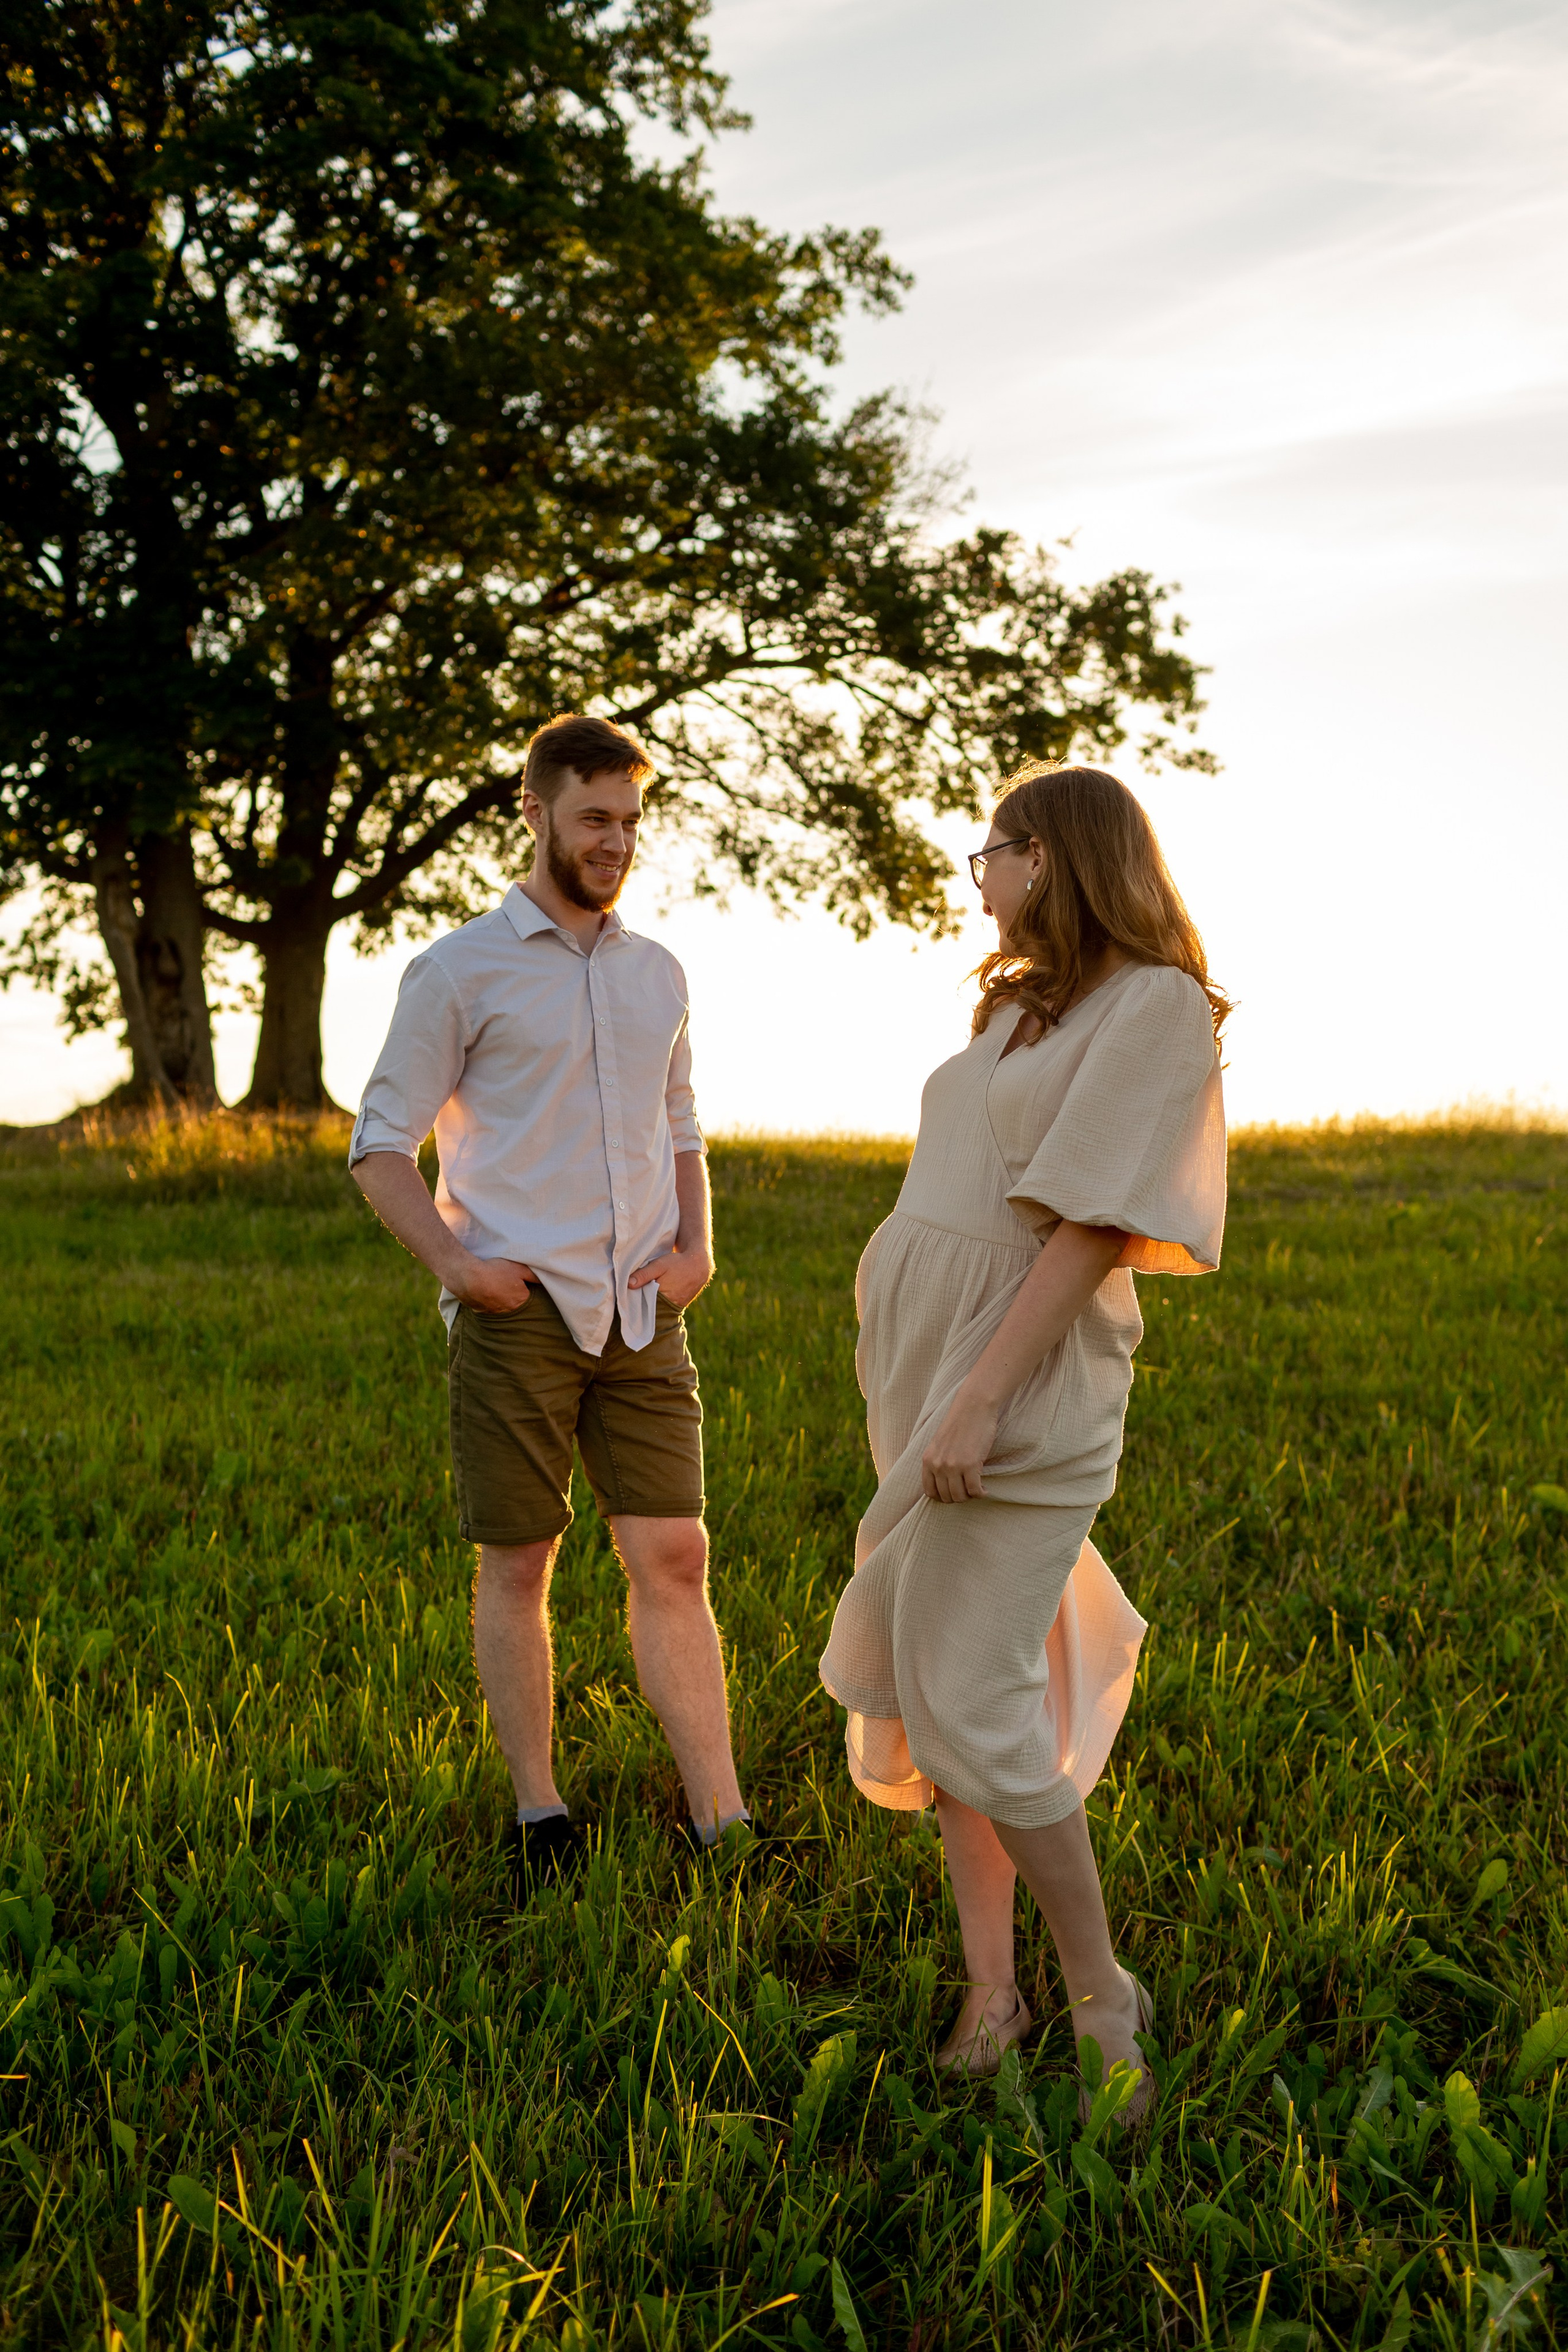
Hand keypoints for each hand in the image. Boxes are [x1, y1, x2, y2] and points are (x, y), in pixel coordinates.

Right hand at [455, 1257, 535, 1313]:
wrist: (468, 1277)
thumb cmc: (495, 1271)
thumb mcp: (519, 1268)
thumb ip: (533, 1275)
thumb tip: (544, 1280)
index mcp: (521, 1299)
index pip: (528, 1293)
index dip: (523, 1284)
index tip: (516, 1277)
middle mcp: (510, 1309)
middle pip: (514, 1300)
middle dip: (511, 1291)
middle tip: (504, 1279)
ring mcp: (494, 1311)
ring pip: (501, 1303)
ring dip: (499, 1296)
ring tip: (493, 1283)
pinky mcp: (481, 1311)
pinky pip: (487, 1305)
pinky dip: (487, 1298)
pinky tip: (483, 1289)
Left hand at [627, 1244, 713, 1310]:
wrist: (699, 1265)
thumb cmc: (678, 1263)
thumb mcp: (659, 1265)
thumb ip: (644, 1274)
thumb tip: (629, 1284)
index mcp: (662, 1296)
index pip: (643, 1304)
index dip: (634, 1300)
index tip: (625, 1296)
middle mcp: (669, 1305)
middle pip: (650, 1307)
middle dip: (641, 1302)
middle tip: (632, 1295)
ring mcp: (675, 1306)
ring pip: (658, 1307)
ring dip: (650, 1302)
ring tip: (642, 1294)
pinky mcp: (680, 1305)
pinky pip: (666, 1306)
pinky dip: (659, 1301)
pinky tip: (654, 1295)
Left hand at [921, 1388, 999, 1503]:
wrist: (973, 1407)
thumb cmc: (959, 1423)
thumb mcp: (939, 1443)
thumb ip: (937, 1461)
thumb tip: (943, 1483)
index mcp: (927, 1460)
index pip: (930, 1491)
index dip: (942, 1497)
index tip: (953, 1494)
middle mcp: (938, 1465)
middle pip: (946, 1497)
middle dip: (958, 1497)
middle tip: (967, 1491)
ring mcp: (953, 1466)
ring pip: (960, 1496)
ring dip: (969, 1496)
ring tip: (976, 1489)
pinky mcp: (971, 1465)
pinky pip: (974, 1490)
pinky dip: (981, 1493)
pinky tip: (984, 1489)